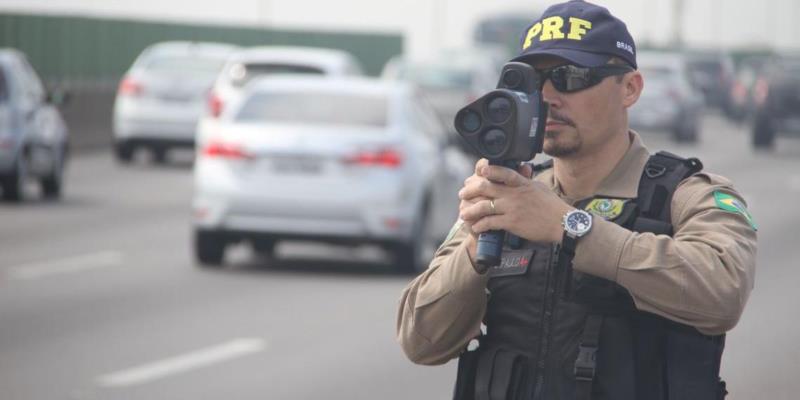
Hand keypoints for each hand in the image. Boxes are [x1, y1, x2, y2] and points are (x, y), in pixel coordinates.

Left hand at [458, 161, 572, 243]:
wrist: (563, 224)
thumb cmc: (553, 207)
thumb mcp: (539, 188)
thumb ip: (526, 181)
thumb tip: (520, 172)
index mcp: (522, 184)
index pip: (503, 172)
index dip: (490, 170)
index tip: (479, 170)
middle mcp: (515, 194)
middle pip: (486, 188)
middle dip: (471, 190)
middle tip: (463, 193)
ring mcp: (512, 208)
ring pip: (484, 206)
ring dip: (470, 210)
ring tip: (463, 213)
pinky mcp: (512, 223)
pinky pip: (490, 223)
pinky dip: (480, 225)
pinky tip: (475, 227)